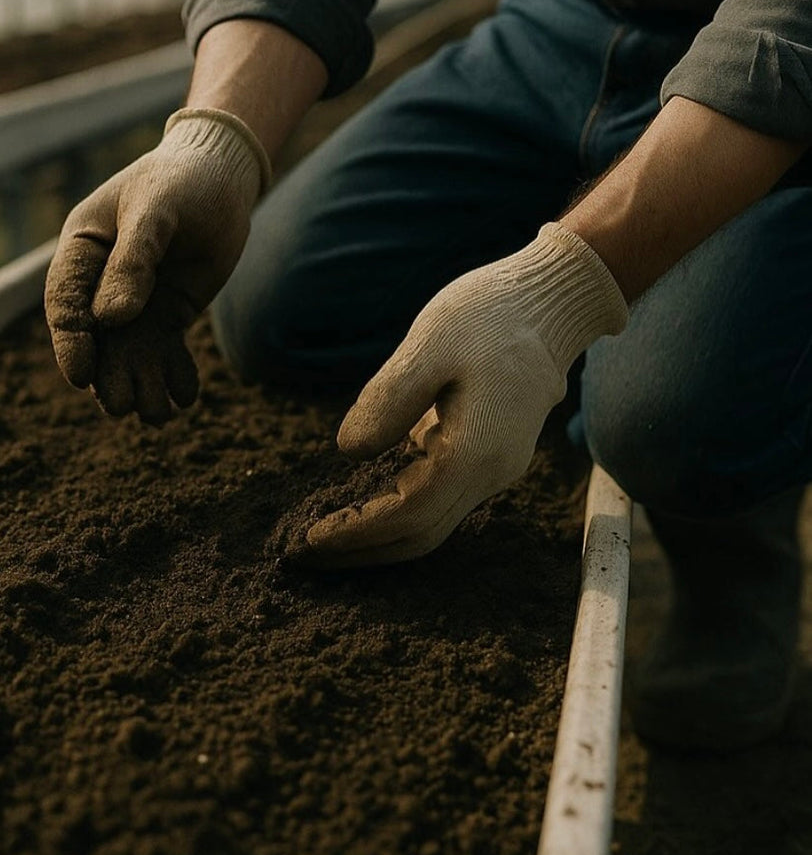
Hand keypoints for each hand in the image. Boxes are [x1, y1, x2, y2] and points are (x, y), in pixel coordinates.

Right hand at [44, 108, 269, 422]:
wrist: (224, 176)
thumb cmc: (183, 181)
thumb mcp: (157, 210)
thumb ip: (134, 260)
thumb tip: (111, 318)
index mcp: (83, 248)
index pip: (66, 302)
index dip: (71, 342)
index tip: (82, 376)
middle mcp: (102, 281)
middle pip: (95, 339)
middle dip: (106, 376)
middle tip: (122, 406)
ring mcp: (135, 301)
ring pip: (129, 353)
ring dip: (139, 384)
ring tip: (157, 415)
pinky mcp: (167, 313)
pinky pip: (163, 352)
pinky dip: (172, 376)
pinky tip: (184, 397)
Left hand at [298, 224, 627, 566]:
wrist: (550, 301)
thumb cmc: (489, 314)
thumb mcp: (430, 343)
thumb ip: (390, 399)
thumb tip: (349, 451)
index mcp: (476, 451)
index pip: (409, 515)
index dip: (359, 531)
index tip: (311, 538)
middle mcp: (491, 472)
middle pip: (421, 536)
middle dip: (362, 550)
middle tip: (304, 553)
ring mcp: (495, 467)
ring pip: (433, 523)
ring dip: (379, 536)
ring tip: (326, 538)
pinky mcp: (490, 454)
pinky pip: (440, 500)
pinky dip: (398, 512)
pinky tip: (363, 503)